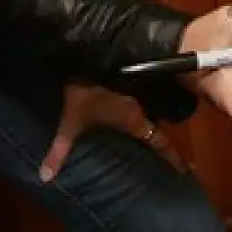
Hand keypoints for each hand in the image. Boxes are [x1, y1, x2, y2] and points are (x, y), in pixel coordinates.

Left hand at [39, 81, 184, 181]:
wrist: (87, 53)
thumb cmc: (83, 90)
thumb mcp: (70, 121)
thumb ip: (59, 149)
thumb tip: (44, 178)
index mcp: (133, 120)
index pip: (158, 142)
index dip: (172, 157)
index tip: (187, 171)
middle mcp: (140, 110)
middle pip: (158, 131)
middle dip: (165, 146)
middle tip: (178, 161)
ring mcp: (138, 95)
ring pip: (152, 116)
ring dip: (155, 127)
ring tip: (159, 141)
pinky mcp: (132, 84)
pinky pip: (144, 104)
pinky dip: (146, 113)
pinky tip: (142, 116)